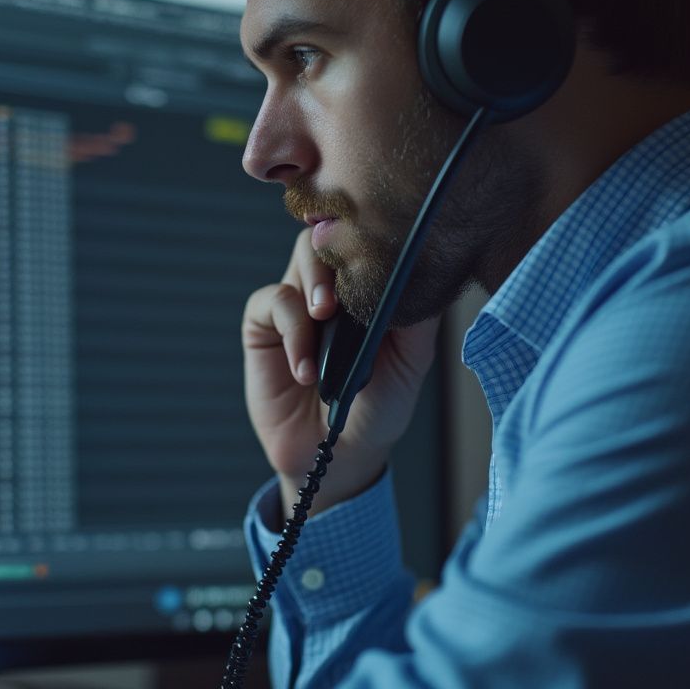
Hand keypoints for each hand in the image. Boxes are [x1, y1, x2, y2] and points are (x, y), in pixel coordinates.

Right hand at [241, 228, 440, 518]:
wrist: (338, 455)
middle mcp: (336, 285)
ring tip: (324, 316)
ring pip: (304, 255)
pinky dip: (292, 331)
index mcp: (371, 287)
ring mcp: (299, 301)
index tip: (383, 247)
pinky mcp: (265, 324)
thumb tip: (424, 268)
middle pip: (335, 233)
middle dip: (340, 251)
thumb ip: (419, 316)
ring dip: (315, 282)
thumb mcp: (413, 362)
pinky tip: (306, 370)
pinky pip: (273, 303)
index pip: (371, 239)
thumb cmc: (379, 408)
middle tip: (349, 281)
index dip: (374, 235)